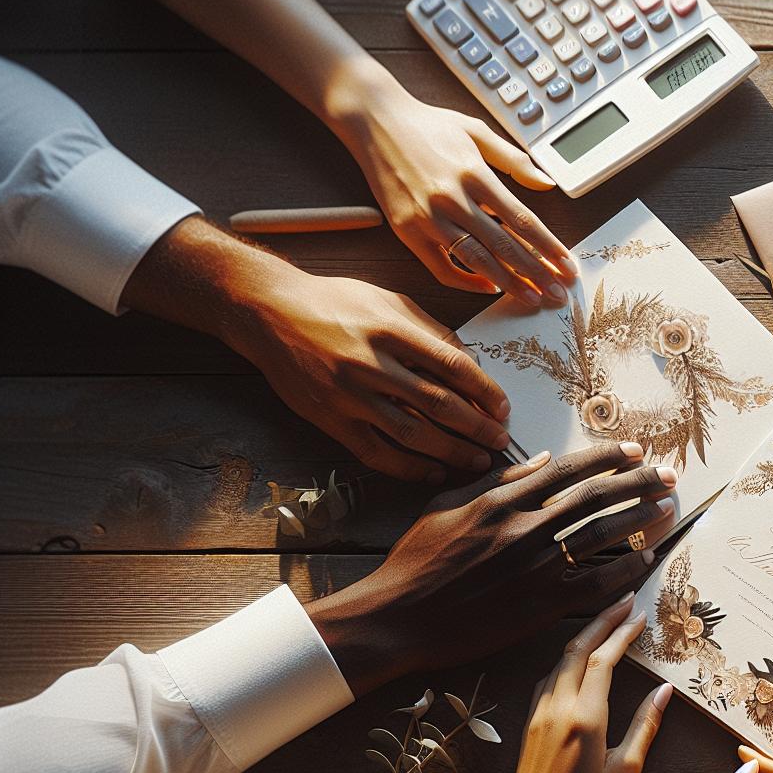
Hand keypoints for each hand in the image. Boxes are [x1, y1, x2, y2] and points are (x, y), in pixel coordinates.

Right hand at [225, 265, 512, 481]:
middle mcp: (371, 363)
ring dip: (450, 452)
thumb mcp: (387, 300)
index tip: (502, 407)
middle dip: (477, 427)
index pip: (452, 365)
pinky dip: (407, 467)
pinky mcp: (330, 418)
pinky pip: (375, 452)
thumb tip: (471, 362)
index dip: (485, 391)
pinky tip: (432, 472)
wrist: (269, 312)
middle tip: (500, 441)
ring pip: (411, 433)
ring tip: (478, 461)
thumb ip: (430, 330)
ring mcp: (349, 395)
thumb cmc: (334, 302)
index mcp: (391, 329)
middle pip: (438, 404)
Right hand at [304, 442, 678, 694]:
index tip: (635, 451)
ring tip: (666, 510)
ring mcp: (535, 566)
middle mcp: (524, 527)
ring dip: (641, 519)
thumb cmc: (416, 560)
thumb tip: (545, 458)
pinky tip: (645, 561)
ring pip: (603, 535)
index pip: (568, 469)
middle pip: (596, 496)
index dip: (608, 458)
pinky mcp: (541, 604)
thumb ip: (498, 479)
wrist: (398, 617)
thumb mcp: (447, 504)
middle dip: (639, 482)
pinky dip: (625, 570)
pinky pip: (597, 583)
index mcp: (501, 499)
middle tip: (668, 476)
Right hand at [329, 72, 575, 304]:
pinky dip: (466, 281)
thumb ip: (514, 159)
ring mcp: (427, 218)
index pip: (521, 219)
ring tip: (532, 299)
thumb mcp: (476, 131)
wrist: (375, 121)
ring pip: (475, 260)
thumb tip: (548, 184)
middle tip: (558, 295)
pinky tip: (489, 286)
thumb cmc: (430, 125)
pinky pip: (441, 267)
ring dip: (508, 283)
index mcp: (473, 173)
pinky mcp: (407, 231)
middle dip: (535, 273)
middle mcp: (451, 198)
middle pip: (503, 245)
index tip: (566, 266)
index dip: (548, 247)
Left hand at [482, 597, 671, 772]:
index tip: (639, 615)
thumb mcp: (626, 770)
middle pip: (577, 648)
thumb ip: (644, 725)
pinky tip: (579, 661)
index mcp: (585, 717)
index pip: (603, 659)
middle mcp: (557, 708)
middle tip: (625, 601)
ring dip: (583, 637)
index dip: (622, 633)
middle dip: (602, 620)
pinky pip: (549, 678)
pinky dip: (567, 659)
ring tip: (606, 624)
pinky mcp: (530, 723)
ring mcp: (539, 714)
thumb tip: (663, 691)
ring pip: (560, 660)